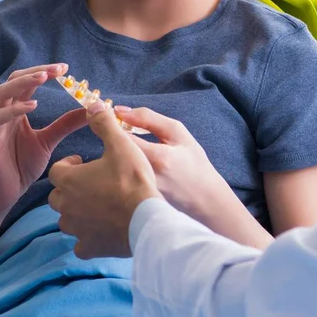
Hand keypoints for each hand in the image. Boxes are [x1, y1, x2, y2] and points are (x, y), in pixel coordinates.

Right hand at [0, 63, 86, 218]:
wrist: (5, 194)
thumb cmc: (22, 165)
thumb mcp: (48, 141)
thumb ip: (64, 125)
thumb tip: (88, 111)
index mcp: (16, 109)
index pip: (28, 81)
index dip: (45, 71)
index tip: (65, 68)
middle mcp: (3, 111)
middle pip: (15, 79)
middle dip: (36, 71)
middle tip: (58, 69)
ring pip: (3, 92)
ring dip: (23, 82)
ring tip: (43, 77)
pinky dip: (15, 109)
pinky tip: (32, 105)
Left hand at [48, 101, 161, 259]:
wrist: (147, 220)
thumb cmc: (132, 180)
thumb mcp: (120, 144)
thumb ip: (104, 123)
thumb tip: (92, 104)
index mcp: (69, 180)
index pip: (57, 169)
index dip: (70, 163)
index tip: (84, 161)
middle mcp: (66, 205)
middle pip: (58, 194)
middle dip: (70, 187)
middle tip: (91, 181)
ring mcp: (76, 229)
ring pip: (67, 218)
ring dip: (77, 211)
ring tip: (97, 203)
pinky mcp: (89, 247)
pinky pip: (80, 243)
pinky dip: (87, 237)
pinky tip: (101, 230)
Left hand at [115, 106, 225, 220]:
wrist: (205, 201)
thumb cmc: (193, 164)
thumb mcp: (177, 133)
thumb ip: (148, 118)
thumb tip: (120, 110)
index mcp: (157, 158)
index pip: (119, 136)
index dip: (112, 127)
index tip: (115, 122)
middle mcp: (145, 179)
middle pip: (111, 155)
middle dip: (111, 143)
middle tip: (120, 139)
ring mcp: (138, 196)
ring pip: (111, 172)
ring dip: (113, 159)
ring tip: (127, 157)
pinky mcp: (134, 206)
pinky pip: (116, 184)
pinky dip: (117, 175)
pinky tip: (130, 174)